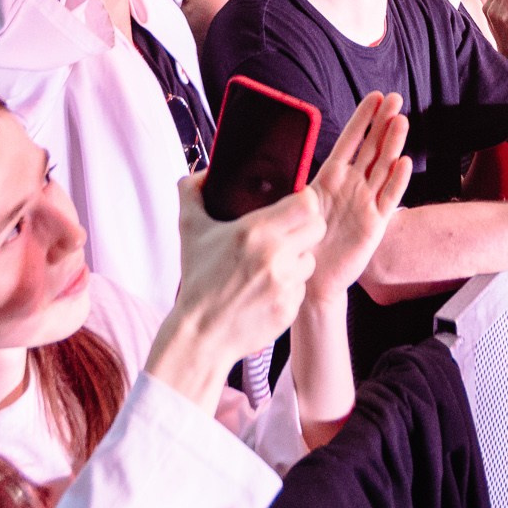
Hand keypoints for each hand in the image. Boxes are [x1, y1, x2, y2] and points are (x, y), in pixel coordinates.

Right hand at [168, 173, 327, 366]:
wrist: (201, 335)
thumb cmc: (197, 281)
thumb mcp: (189, 231)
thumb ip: (192, 192)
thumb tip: (202, 172)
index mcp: (255, 231)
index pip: (307, 204)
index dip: (305, 201)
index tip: (295, 204)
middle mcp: (275, 255)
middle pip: (317, 227)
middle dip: (306, 228)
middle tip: (289, 233)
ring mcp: (285, 284)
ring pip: (310, 260)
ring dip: (298, 259)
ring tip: (273, 265)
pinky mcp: (290, 307)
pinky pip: (302, 288)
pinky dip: (290, 287)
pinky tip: (268, 289)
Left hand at [304, 94, 410, 301]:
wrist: (313, 276)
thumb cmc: (303, 241)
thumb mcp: (296, 210)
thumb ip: (301, 194)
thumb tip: (295, 180)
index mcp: (331, 177)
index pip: (350, 141)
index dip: (362, 119)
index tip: (374, 97)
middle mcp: (352, 185)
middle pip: (372, 148)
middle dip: (383, 122)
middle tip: (395, 98)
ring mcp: (366, 202)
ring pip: (383, 167)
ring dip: (392, 144)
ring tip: (401, 121)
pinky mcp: (376, 223)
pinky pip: (388, 198)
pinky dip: (397, 180)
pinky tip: (404, 162)